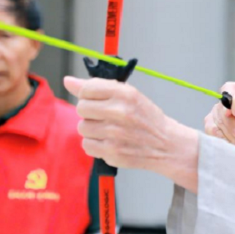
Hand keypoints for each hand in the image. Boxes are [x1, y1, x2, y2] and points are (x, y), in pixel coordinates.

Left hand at [64, 76, 198, 191]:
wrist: (166, 144)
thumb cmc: (146, 119)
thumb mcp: (128, 95)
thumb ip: (97, 87)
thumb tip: (68, 81)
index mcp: (124, 93)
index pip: (87, 88)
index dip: (87, 95)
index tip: (95, 100)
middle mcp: (119, 112)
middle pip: (81, 108)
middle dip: (89, 113)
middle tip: (104, 117)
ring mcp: (115, 133)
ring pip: (82, 128)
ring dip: (92, 130)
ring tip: (108, 131)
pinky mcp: (112, 152)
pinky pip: (87, 145)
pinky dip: (95, 145)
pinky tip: (109, 142)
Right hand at [203, 82, 234, 156]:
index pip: (228, 88)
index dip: (228, 99)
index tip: (231, 113)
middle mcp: (229, 104)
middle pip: (221, 109)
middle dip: (233, 125)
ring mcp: (219, 117)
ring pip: (216, 122)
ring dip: (230, 136)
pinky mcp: (213, 130)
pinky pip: (211, 133)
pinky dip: (223, 141)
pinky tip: (234, 147)